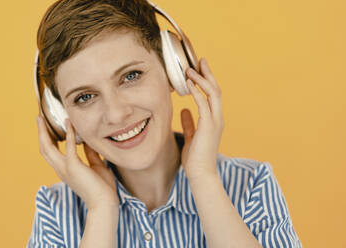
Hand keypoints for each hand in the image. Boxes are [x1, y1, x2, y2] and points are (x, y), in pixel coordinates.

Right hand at [36, 115, 118, 210]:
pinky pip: (68, 147)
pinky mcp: (73, 167)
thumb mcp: (96, 166)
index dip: (48, 139)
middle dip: (40, 133)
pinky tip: (70, 123)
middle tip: (39, 119)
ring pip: (48, 148)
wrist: (105, 203)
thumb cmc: (102, 188)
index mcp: (65, 170)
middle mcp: (61, 169)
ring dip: (45, 132)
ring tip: (43, 119)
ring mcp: (65, 168)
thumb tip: (87, 141)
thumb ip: (90, 154)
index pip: (51, 153)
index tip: (48, 127)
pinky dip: (68, 134)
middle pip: (44, 149)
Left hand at [180, 58, 224, 178]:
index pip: (213, 95)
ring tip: (189, 69)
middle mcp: (217, 118)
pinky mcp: (208, 126)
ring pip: (212, 94)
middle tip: (199, 61)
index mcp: (214, 120)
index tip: (198, 69)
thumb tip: (184, 110)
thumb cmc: (196, 158)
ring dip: (201, 79)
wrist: (201, 174)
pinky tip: (188, 83)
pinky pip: (203, 104)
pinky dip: (196, 92)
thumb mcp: (191, 136)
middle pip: (215, 90)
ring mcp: (215, 122)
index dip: (207, 81)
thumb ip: (189, 123)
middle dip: (208, 74)